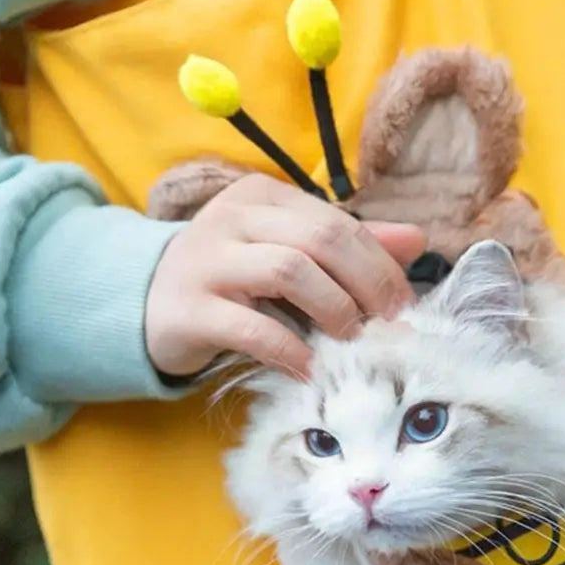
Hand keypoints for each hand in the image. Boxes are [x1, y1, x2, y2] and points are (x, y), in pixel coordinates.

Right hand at [145, 174, 425, 378]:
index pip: (338, 222)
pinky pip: (253, 328)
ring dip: (334, 310)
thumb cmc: (233, 278)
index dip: (380, 264)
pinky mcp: (189, 309)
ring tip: (350, 341)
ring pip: (290, 271)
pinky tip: (310, 367)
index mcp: (263, 197)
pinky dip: (291, 350)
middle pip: (320, 240)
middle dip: (367, 284)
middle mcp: (233, 218)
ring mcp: (206, 261)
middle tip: (387, 325)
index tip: (404, 304)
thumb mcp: (287, 252)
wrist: (147, 303)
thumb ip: (348, 245)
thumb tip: (417, 241)